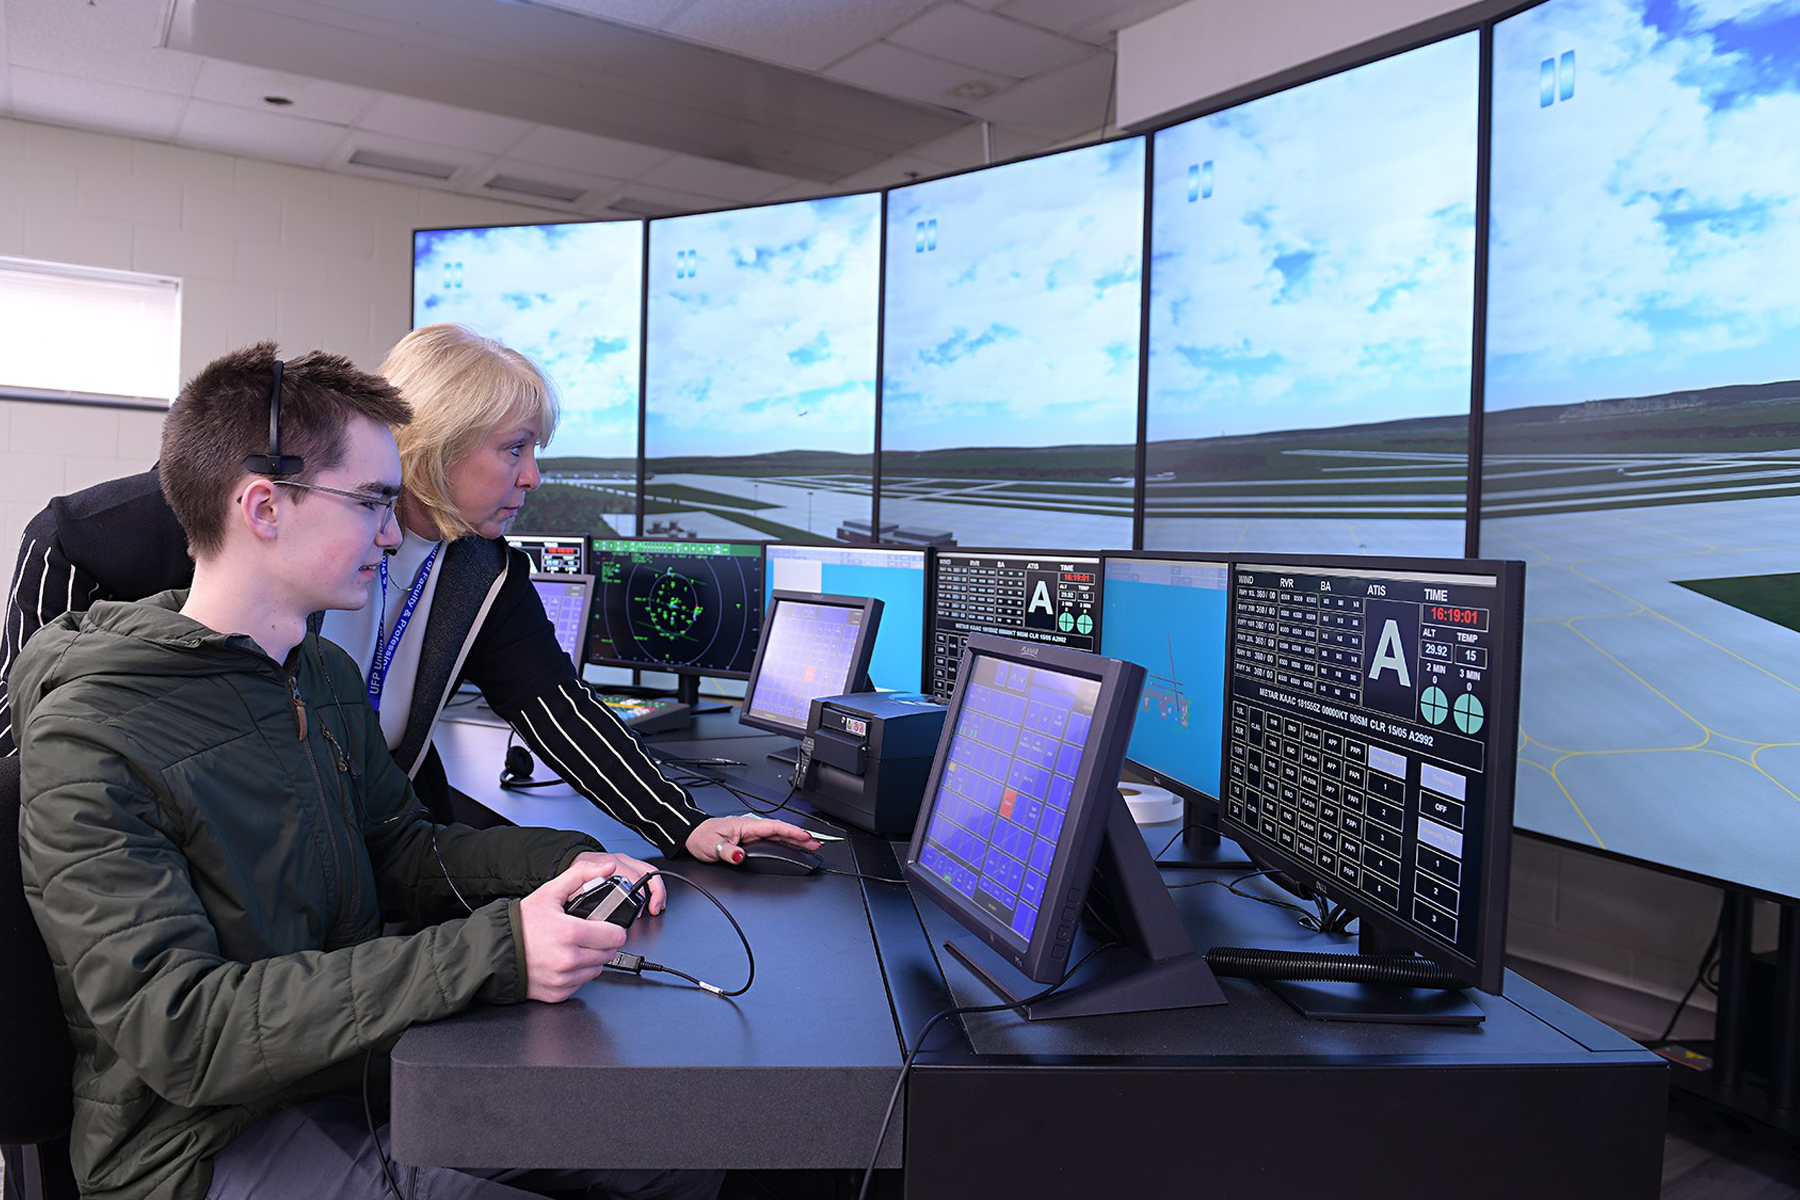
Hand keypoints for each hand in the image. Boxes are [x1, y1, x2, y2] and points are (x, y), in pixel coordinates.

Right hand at [518, 860, 629, 1002]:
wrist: (494, 950)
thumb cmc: (520, 924)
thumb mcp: (549, 892)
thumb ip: (581, 876)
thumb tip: (608, 868)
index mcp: (570, 933)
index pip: (616, 936)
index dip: (614, 929)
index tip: (607, 926)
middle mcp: (568, 959)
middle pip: (609, 954)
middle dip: (602, 943)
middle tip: (588, 935)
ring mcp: (563, 979)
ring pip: (597, 970)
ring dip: (591, 959)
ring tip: (574, 947)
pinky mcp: (558, 994)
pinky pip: (581, 984)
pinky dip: (578, 974)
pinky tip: (565, 961)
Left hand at [569, 849, 665, 914]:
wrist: (570, 861)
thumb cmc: (573, 874)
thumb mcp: (575, 887)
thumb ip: (585, 899)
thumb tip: (596, 917)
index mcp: (607, 866)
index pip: (631, 877)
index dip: (638, 896)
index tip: (638, 912)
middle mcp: (619, 861)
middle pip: (647, 872)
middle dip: (655, 893)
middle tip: (654, 909)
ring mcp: (625, 861)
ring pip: (650, 871)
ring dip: (658, 890)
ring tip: (657, 906)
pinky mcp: (628, 865)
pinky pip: (646, 872)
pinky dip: (653, 887)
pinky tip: (653, 899)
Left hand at [687, 815, 822, 865]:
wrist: (692, 835)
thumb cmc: (702, 837)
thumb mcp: (712, 846)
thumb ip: (728, 852)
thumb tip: (740, 856)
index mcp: (746, 825)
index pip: (774, 827)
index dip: (791, 832)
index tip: (806, 837)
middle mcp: (751, 828)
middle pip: (781, 831)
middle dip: (800, 837)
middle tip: (817, 844)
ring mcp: (752, 833)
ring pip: (779, 835)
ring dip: (795, 839)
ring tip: (812, 845)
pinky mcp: (750, 839)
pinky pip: (772, 839)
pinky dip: (785, 842)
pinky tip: (793, 846)